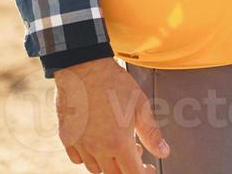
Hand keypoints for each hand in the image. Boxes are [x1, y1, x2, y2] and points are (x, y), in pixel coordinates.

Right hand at [54, 58, 168, 172]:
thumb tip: (164, 152)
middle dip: (127, 168)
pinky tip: (96, 143)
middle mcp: (97, 148)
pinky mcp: (66, 137)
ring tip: (116, 145)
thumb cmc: (114, 84)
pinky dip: (88, 157)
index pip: (133, 173)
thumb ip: (151, 133)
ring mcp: (80, 144)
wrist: (83, 67)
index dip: (144, 173)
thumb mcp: (140, 106)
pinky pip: (77, 159)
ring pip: (95, 169)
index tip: (149, 168)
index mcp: (118, 142)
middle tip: (135, 150)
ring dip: (108, 164)